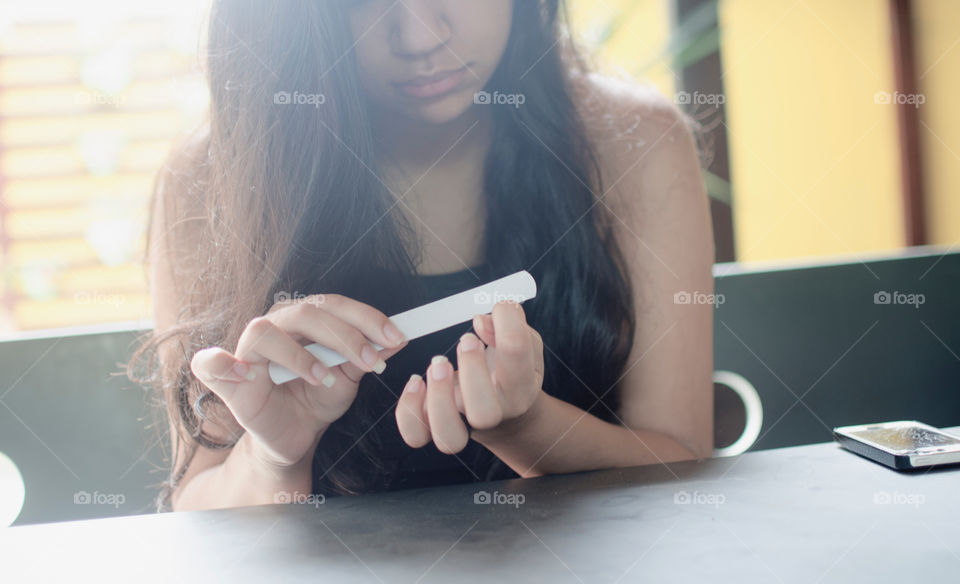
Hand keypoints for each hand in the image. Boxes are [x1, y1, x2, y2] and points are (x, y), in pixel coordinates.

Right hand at [190, 294, 407, 470]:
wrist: (293, 438)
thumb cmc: (316, 401)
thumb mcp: (348, 379)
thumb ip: (368, 356)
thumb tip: (400, 338)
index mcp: (304, 320)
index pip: (334, 304)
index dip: (366, 317)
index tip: (396, 336)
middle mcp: (275, 325)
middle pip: (306, 312)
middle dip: (345, 335)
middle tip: (372, 361)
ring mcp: (247, 349)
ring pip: (266, 330)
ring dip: (300, 354)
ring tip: (324, 378)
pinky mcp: (226, 378)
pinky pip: (211, 362)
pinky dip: (224, 363)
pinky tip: (248, 374)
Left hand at [395, 301, 544, 453]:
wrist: (508, 413)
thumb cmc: (512, 369)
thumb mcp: (524, 344)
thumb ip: (510, 328)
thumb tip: (481, 321)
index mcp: (521, 385)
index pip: (517, 354)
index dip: (507, 323)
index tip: (499, 309)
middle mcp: (494, 412)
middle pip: (484, 412)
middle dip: (472, 372)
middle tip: (467, 340)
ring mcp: (463, 423)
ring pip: (450, 435)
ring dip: (438, 399)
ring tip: (438, 364)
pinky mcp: (436, 426)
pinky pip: (416, 434)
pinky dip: (409, 410)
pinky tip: (415, 382)